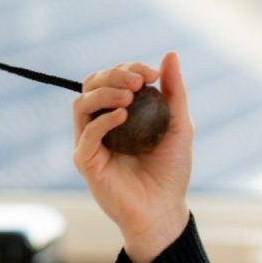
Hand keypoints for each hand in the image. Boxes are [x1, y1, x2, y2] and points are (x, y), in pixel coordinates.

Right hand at [72, 52, 193, 262]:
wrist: (164, 209)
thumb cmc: (171, 169)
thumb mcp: (179, 125)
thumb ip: (174, 92)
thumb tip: (170, 53)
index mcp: (120, 112)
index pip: (112, 79)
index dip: (128, 69)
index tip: (152, 73)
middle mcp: (101, 123)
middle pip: (92, 85)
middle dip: (113, 75)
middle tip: (138, 81)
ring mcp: (91, 141)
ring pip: (82, 104)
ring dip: (104, 93)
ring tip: (129, 95)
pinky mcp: (86, 160)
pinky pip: (87, 133)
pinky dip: (103, 120)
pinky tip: (123, 115)